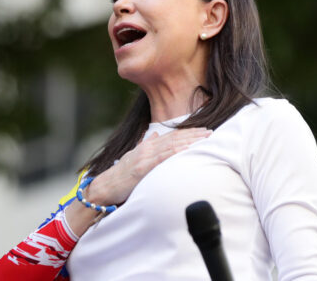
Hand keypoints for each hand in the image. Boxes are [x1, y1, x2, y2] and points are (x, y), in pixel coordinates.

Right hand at [86, 127, 211, 205]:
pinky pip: (162, 159)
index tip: (203, 130)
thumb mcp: (133, 155)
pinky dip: (175, 152)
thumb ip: (145, 144)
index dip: (188, 132)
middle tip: (211, 132)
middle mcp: (147, 149)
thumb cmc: (120, 174)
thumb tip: (154, 133)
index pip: (172, 136)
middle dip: (194, 135)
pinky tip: (187, 149)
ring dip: (189, 141)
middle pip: (174, 138)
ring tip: (204, 139)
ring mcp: (144, 158)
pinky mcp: (142, 169)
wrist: (106, 186)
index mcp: (147, 146)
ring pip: (171, 146)